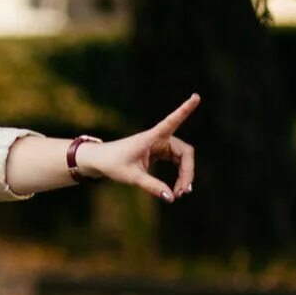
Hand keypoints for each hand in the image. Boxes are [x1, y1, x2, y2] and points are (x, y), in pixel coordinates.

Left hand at [80, 93, 198, 200]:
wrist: (99, 161)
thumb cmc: (112, 163)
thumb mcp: (132, 176)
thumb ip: (152, 186)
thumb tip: (171, 198)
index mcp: (152, 137)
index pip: (172, 121)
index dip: (185, 110)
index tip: (196, 96)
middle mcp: (159, 139)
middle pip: (185, 152)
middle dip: (187, 172)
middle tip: (184, 192)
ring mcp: (160, 145)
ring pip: (182, 159)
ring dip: (184, 175)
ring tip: (180, 193)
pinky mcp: (159, 153)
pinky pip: (176, 162)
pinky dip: (178, 175)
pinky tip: (177, 189)